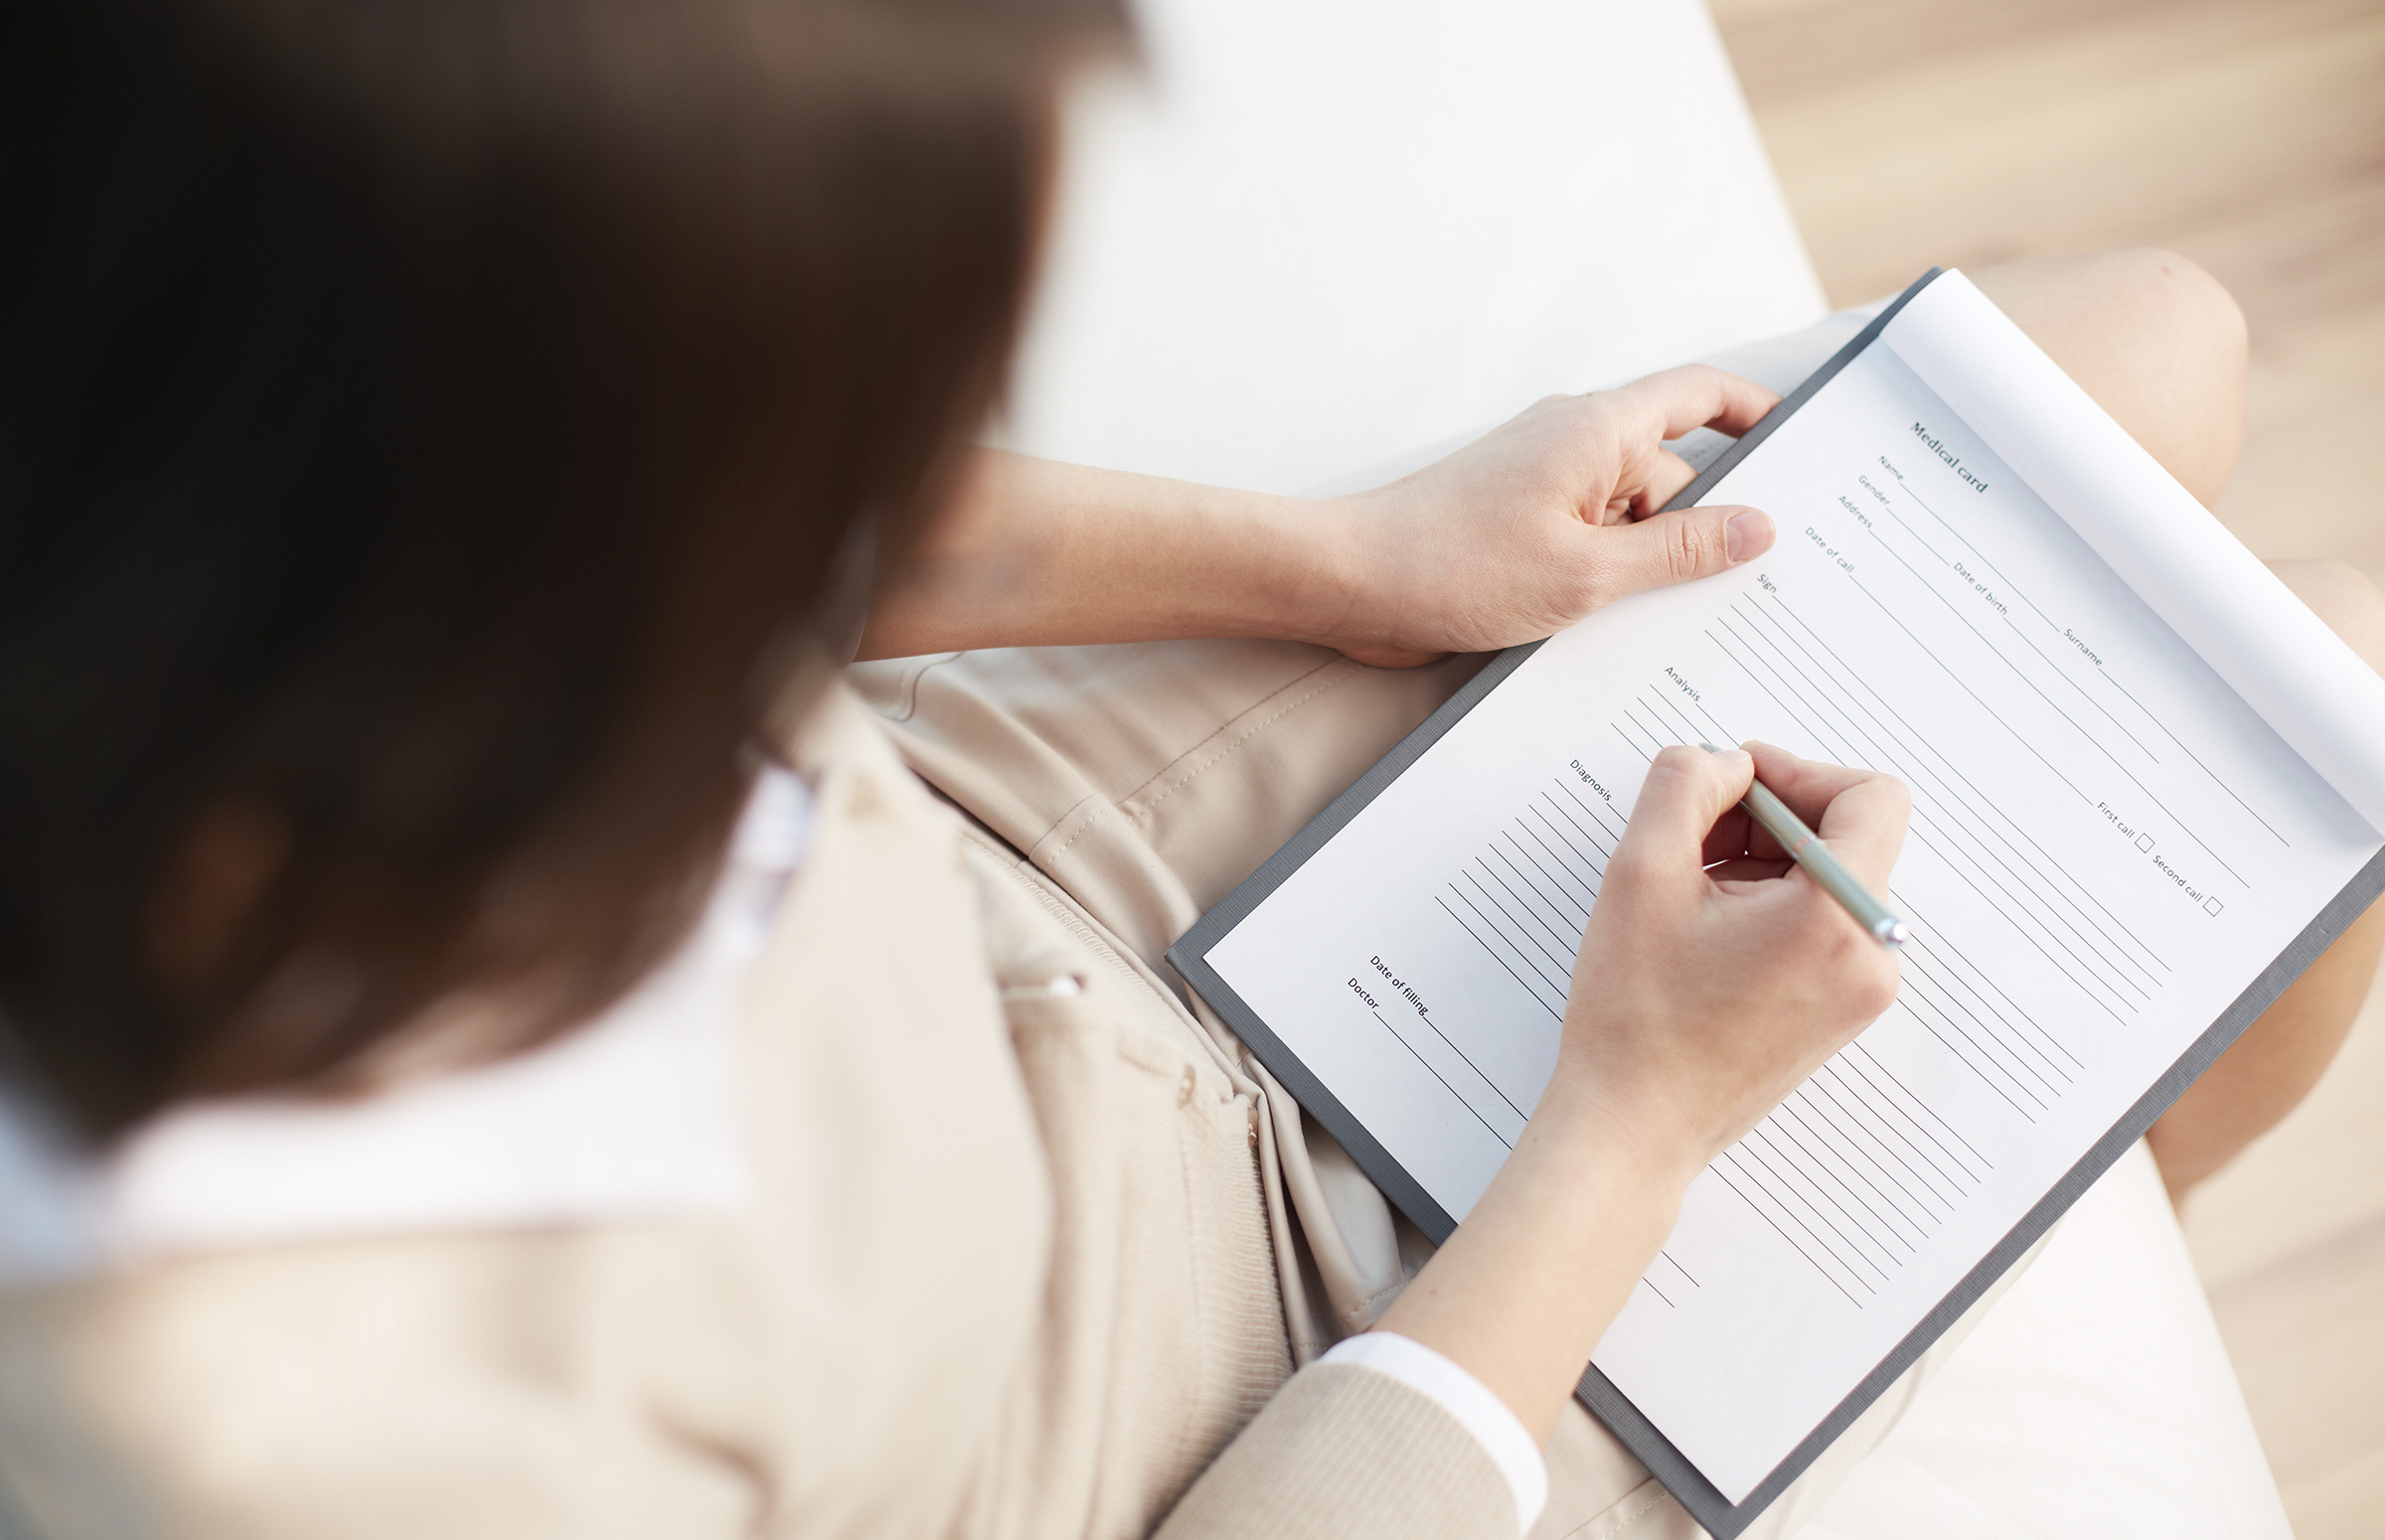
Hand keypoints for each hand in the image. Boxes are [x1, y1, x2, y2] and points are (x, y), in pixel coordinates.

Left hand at [1304, 367, 1782, 665]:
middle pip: (1674, 477)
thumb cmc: (1452, 566)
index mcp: (1600, 430)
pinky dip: (1611, 579)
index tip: (1804, 448)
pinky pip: (1591, 544)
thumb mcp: (1588, 573)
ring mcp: (1546, 485)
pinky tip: (1618, 628)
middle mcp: (1575, 445)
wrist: (1348, 583)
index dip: (1760, 413)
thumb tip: (1758, 529)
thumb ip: (1680, 552)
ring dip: (1652, 568)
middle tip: (1752, 588)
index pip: (1703, 396)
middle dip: (1707, 530)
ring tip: (1668, 622)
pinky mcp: (1521, 526)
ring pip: (1632, 521)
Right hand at [1374, 741, 1906, 1439]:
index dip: (1797, 773)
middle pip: (1849, 835)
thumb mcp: (1641, 873)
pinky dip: (1770, 903)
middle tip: (1692, 838)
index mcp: (1837, 920)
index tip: (1731, 788)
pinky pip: (1823, 922)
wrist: (1633, 1125)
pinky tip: (1705, 927)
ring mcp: (1862, 990)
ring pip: (1832, 877)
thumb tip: (1724, 762)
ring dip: (1764, 861)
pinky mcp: (1840, 1010)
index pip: (1870, 796)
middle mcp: (1871, 956)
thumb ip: (1684, 785)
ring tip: (1690, 891)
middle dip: (1770, 818)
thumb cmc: (1636, 1018)